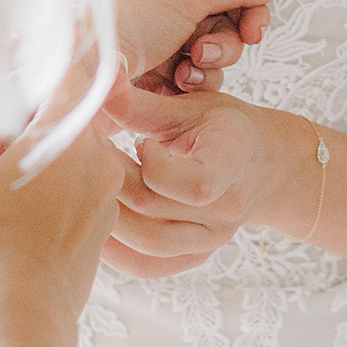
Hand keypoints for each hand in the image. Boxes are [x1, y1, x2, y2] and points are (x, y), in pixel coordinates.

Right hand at [0, 63, 123, 327]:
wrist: (22, 308)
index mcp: (67, 133)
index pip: (69, 76)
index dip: (45, 69)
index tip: (25, 70)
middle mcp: (98, 154)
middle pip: (74, 114)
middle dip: (42, 117)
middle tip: (7, 132)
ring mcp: (108, 188)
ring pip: (82, 150)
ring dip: (54, 151)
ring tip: (15, 176)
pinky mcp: (108, 218)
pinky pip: (87, 183)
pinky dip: (65, 183)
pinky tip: (32, 208)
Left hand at [99, 82, 314, 278]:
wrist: (262, 165)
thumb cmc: (225, 129)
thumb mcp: (191, 107)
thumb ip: (141, 103)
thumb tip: (100, 79)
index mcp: (230, 167)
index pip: (189, 183)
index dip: (151, 163)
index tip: (138, 140)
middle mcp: (224, 212)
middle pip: (154, 211)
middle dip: (110, 183)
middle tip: (84, 160)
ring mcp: (210, 240)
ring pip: (147, 245)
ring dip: (106, 218)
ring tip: (85, 190)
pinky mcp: (194, 256)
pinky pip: (149, 266)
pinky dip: (117, 253)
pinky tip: (94, 226)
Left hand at [116, 0, 284, 96]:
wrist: (83, 78)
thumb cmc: (120, 27)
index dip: (249, 10)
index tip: (256, 31)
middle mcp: (167, 14)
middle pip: (227, 27)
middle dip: (223, 44)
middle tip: (202, 52)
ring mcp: (165, 49)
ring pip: (216, 58)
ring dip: (208, 67)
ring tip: (183, 73)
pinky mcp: (161, 82)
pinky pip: (200, 84)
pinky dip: (195, 87)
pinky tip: (175, 89)